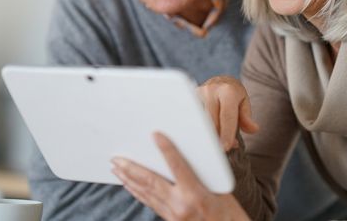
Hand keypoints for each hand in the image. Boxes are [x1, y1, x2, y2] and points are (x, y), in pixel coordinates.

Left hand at [111, 132, 249, 220]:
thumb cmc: (230, 216)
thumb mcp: (222, 192)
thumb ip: (203, 175)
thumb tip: (190, 155)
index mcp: (196, 195)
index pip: (178, 167)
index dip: (166, 149)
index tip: (156, 135)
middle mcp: (181, 206)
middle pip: (151, 182)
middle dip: (131, 168)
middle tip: (116, 158)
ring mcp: (173, 216)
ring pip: (146, 194)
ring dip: (129, 179)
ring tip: (117, 168)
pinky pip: (150, 204)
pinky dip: (138, 193)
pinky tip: (130, 186)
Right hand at [197, 76, 258, 150]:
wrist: (220, 81)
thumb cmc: (234, 94)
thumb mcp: (244, 103)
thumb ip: (247, 117)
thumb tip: (253, 129)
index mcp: (227, 91)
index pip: (227, 116)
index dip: (227, 133)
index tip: (226, 148)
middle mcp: (210, 90)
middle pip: (212, 121)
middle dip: (217, 138)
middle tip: (224, 149)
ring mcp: (197, 94)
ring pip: (201, 122)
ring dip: (209, 135)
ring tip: (216, 144)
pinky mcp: (189, 100)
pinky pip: (194, 119)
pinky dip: (201, 130)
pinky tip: (206, 137)